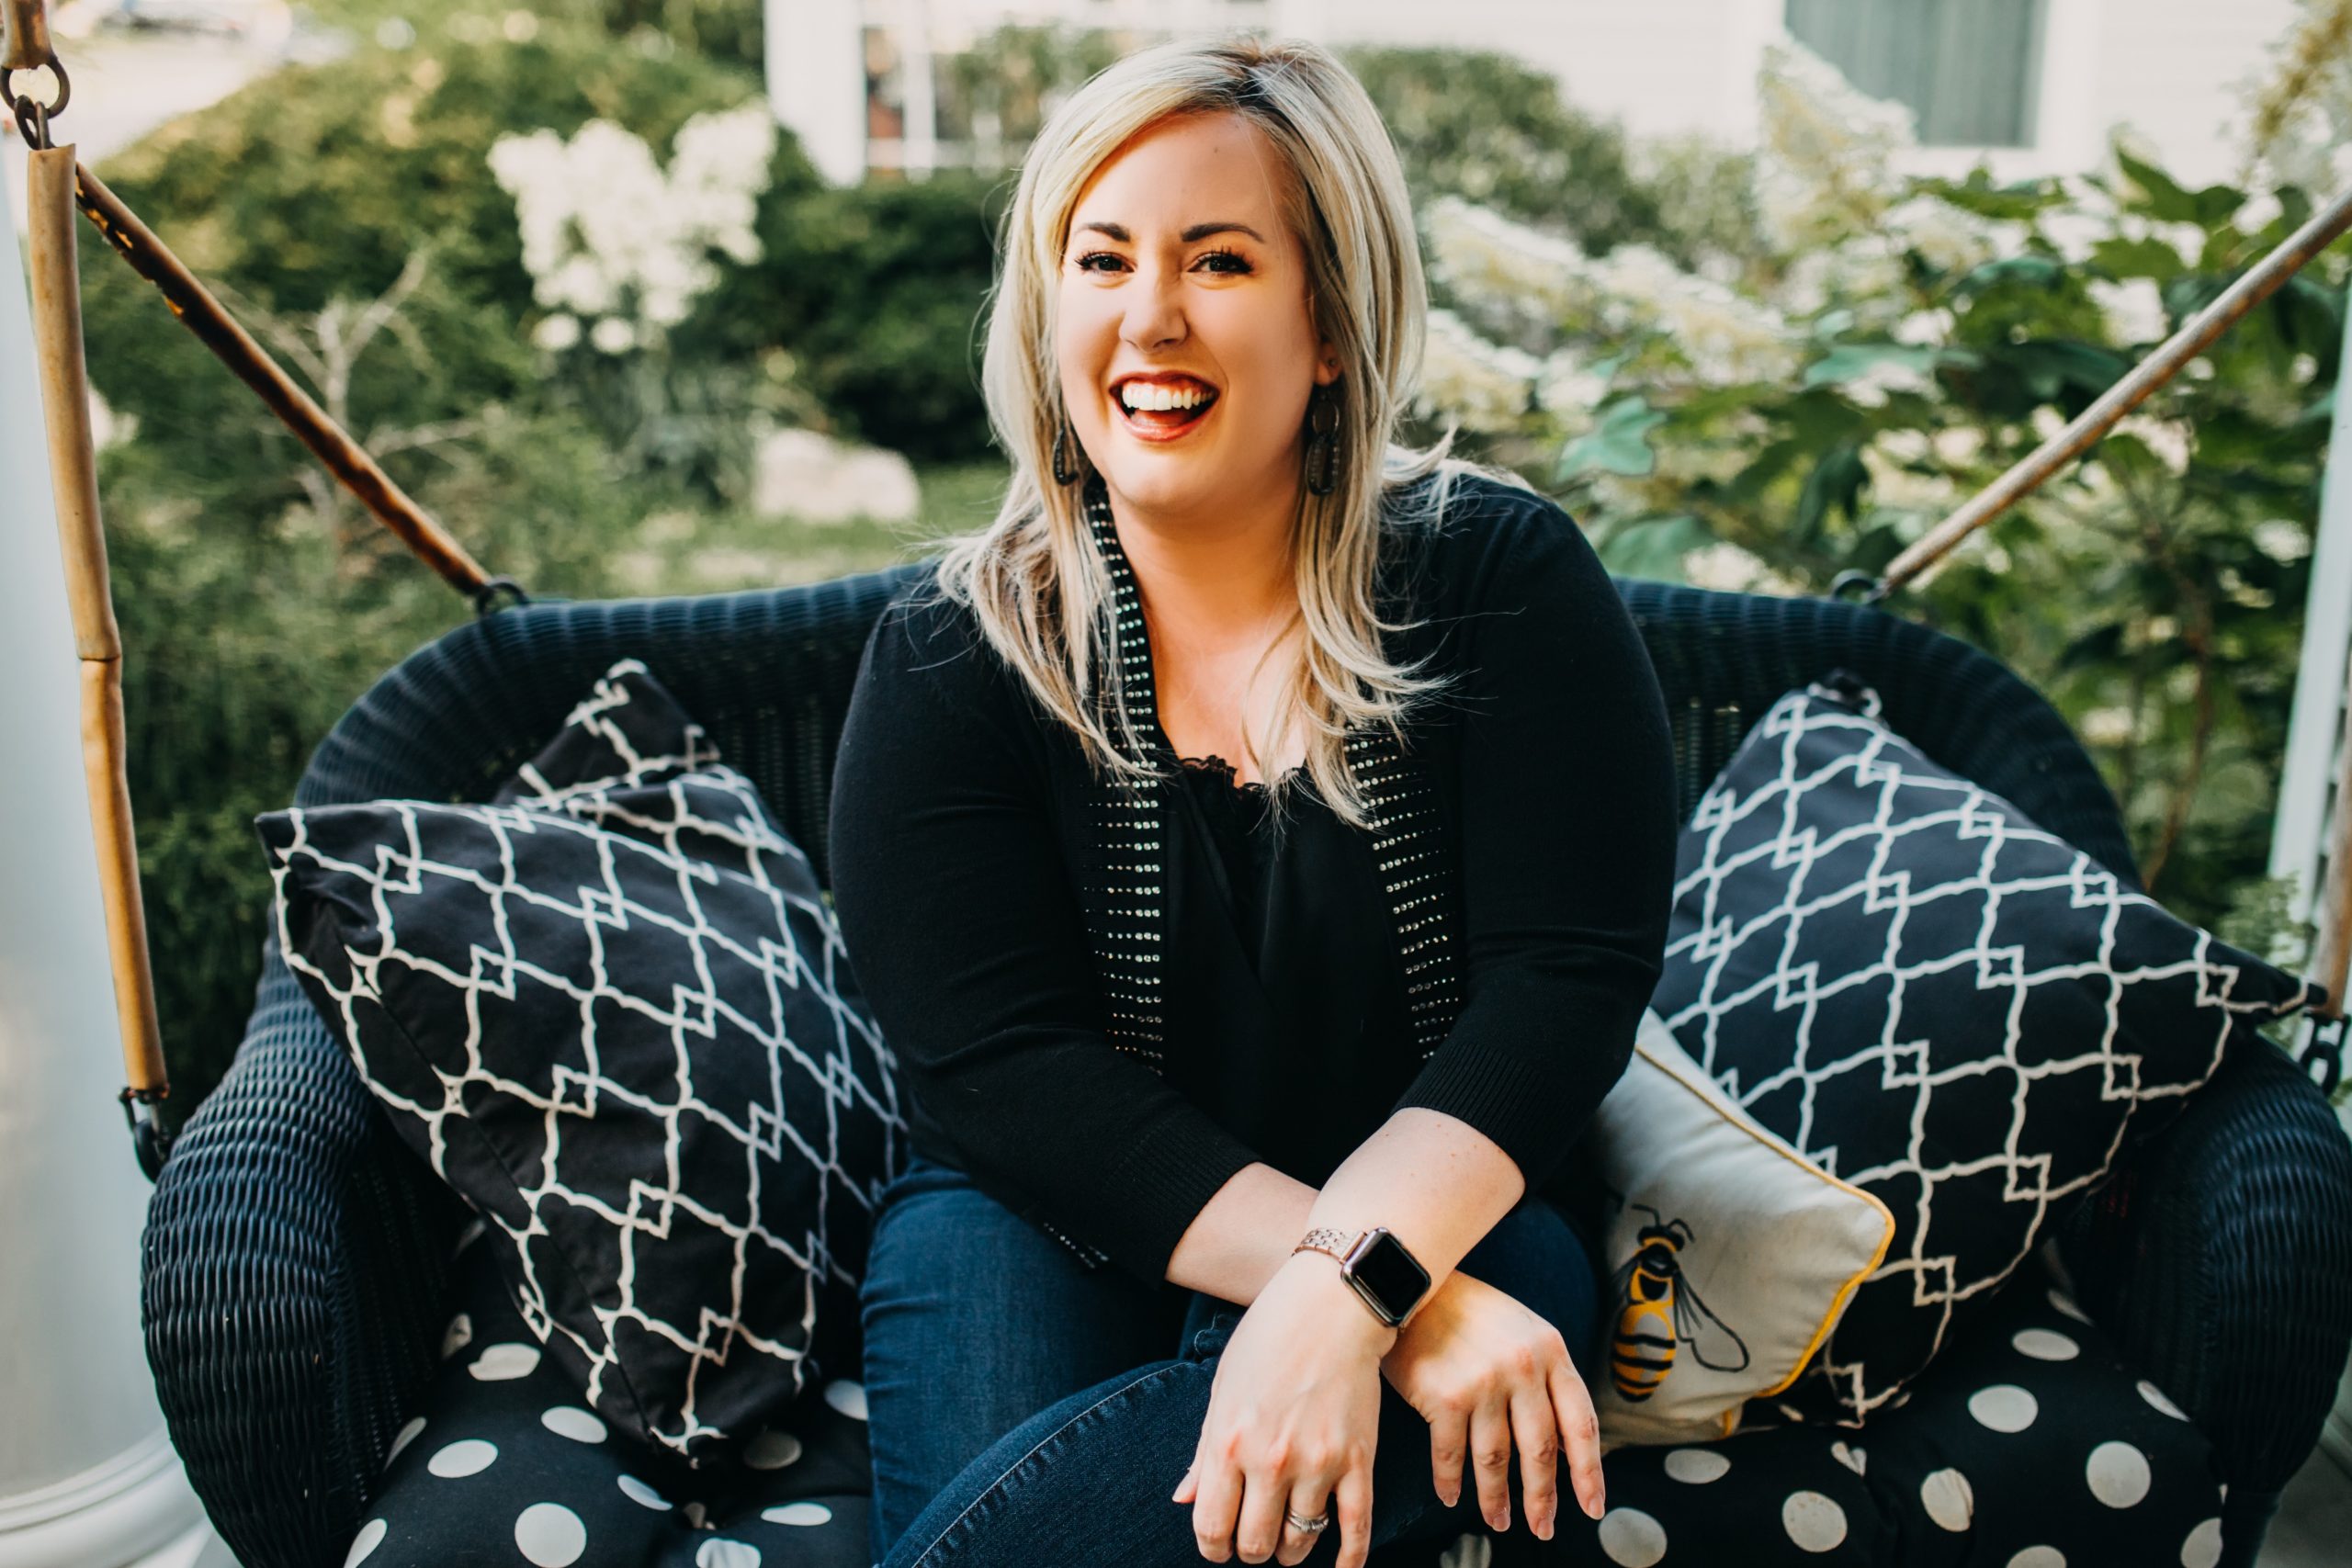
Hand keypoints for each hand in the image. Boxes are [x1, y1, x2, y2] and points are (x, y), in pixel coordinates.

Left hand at [1171, 1253, 1394, 1566]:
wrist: (1332, 1303)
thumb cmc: (1270, 1336)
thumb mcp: (1223, 1387)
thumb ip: (1203, 1449)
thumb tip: (1183, 1499)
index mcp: (1229, 1441)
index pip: (1211, 1525)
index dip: (1213, 1546)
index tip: (1219, 1544)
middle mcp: (1270, 1460)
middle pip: (1254, 1544)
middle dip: (1250, 1550)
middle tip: (1254, 1541)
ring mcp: (1317, 1463)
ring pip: (1299, 1541)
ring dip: (1291, 1549)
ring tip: (1288, 1540)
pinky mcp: (1358, 1460)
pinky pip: (1356, 1528)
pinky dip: (1350, 1559)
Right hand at [1377, 1269, 1602, 1539]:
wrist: (1411, 1283)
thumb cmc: (1466, 1310)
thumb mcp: (1521, 1329)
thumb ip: (1545, 1376)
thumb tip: (1561, 1444)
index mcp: (1551, 1350)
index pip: (1581, 1422)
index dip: (1589, 1472)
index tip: (1592, 1505)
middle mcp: (1524, 1367)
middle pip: (1541, 1451)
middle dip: (1543, 1498)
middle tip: (1543, 1526)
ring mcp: (1484, 1382)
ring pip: (1496, 1460)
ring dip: (1496, 1499)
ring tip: (1499, 1519)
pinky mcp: (1445, 1395)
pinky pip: (1451, 1454)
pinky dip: (1451, 1481)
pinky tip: (1451, 1495)